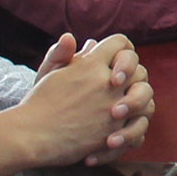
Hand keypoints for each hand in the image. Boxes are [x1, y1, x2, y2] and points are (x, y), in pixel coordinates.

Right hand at [0, 32, 147, 175]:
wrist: (30, 136)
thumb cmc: (38, 104)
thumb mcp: (50, 72)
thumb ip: (64, 53)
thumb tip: (79, 39)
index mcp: (91, 65)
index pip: (120, 43)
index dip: (120, 50)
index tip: (112, 61)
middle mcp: (106, 84)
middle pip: (140, 70)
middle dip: (134, 75)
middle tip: (120, 85)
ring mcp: (113, 109)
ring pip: (146, 99)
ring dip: (139, 102)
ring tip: (123, 109)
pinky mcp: (114, 133)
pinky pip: (139, 127)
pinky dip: (134, 130)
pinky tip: (121, 130)